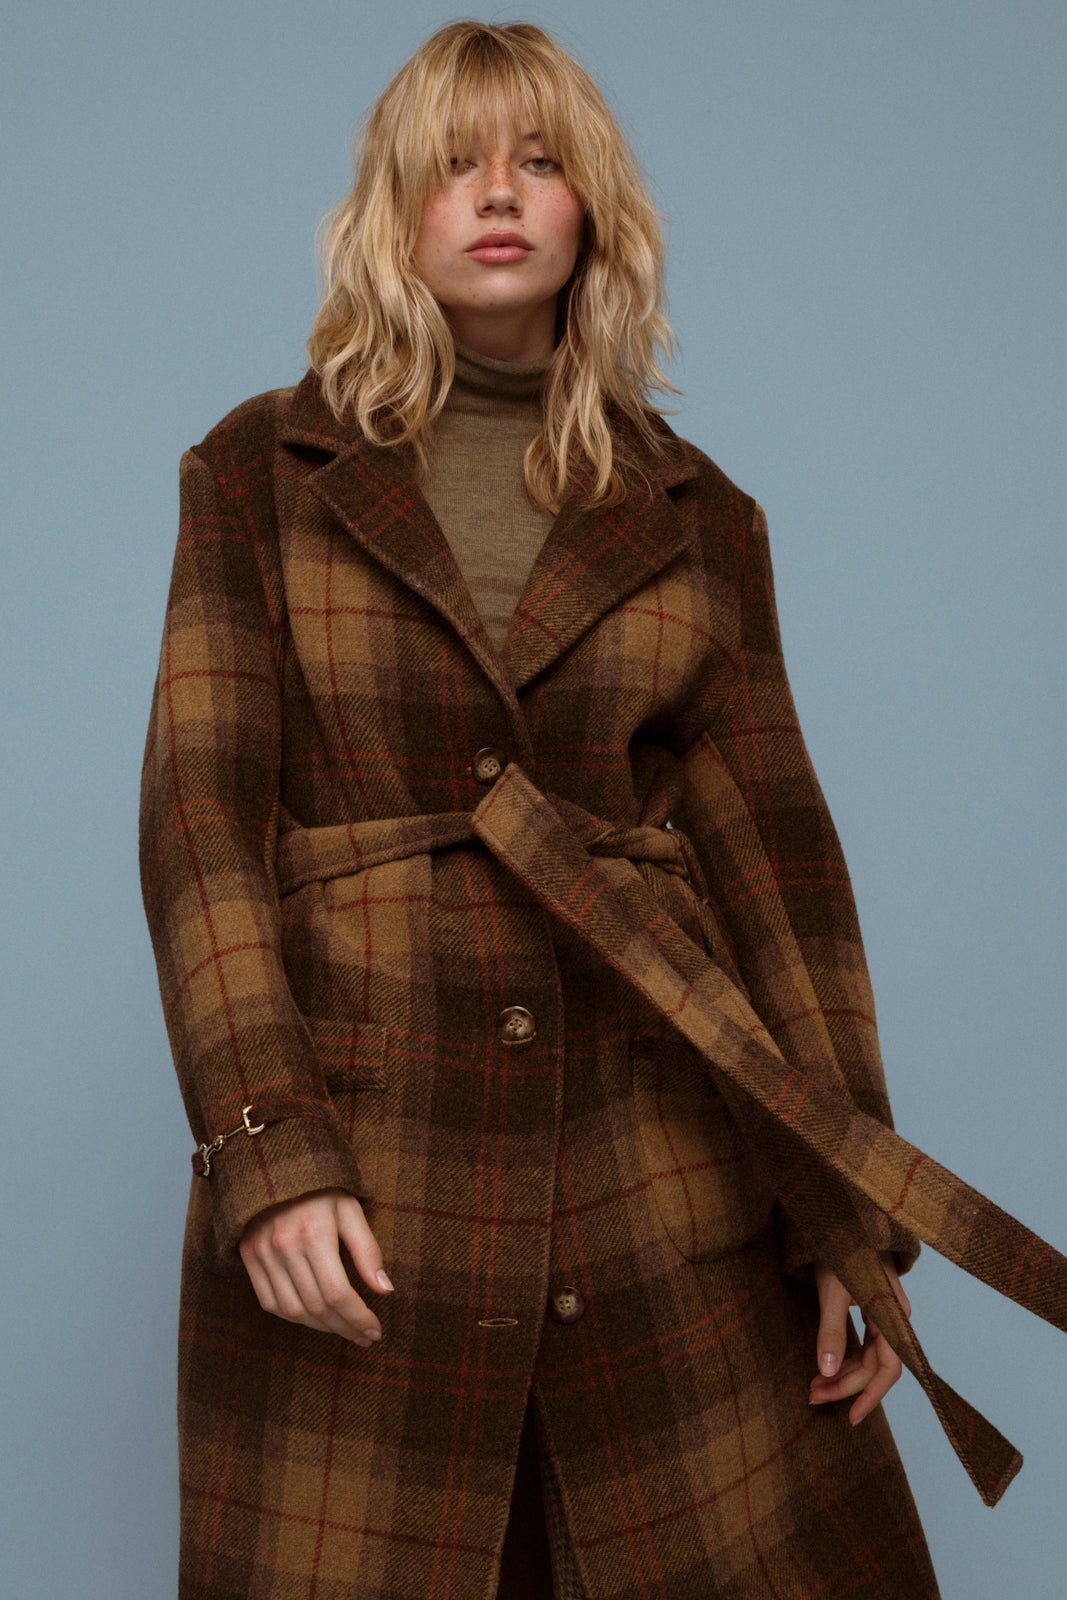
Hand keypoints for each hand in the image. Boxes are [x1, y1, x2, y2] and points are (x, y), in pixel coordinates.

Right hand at [239, 1188, 392, 1346]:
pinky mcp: (249, 1256)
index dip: (358, 1318)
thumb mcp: (351, 1208)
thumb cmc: (321, 1187)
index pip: (337, 1293)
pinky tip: (313, 1317)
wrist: (274, 1164)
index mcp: (314, 1232)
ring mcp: (262, 1253)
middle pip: (316, 1307)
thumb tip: (384, 1291)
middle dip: (344, 1328)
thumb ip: (367, 1250)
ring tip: (343, 1328)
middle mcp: (285, 1246)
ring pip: (292, 1310)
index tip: (375, 1331)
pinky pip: (270, 1302)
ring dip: (321, 1327)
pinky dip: (293, 1317)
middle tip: (364, 1336)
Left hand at [809, 1254, 910, 1424]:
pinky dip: (844, 1357)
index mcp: (892, 1315)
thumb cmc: (843, 1248)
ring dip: (842, 1373)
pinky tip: (826, 1367)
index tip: (851, 1418)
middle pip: (873, 1365)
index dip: (871, 1395)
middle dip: (844, 1385)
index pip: (888, 1368)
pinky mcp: (870, 1308)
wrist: (846, 1215)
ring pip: (866, 1356)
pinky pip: (862, 1343)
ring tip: (814, 1387)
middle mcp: (893, 1318)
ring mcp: (883, 1314)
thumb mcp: (833, 1290)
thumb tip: (826, 1371)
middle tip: (812, 1397)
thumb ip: (831, 1330)